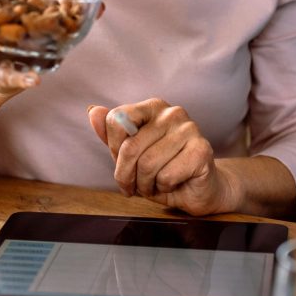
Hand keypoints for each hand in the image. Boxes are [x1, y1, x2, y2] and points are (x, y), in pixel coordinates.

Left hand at [87, 99, 237, 216]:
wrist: (200, 189)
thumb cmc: (164, 170)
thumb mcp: (133, 154)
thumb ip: (113, 134)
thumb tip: (93, 111)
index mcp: (153, 106)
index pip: (116, 121)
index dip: (114, 149)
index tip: (123, 163)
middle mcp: (173, 112)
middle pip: (130, 147)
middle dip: (127, 175)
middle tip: (133, 186)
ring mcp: (190, 129)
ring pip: (147, 164)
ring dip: (146, 184)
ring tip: (155, 184)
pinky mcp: (202, 150)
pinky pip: (166, 176)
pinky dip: (164, 188)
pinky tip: (174, 184)